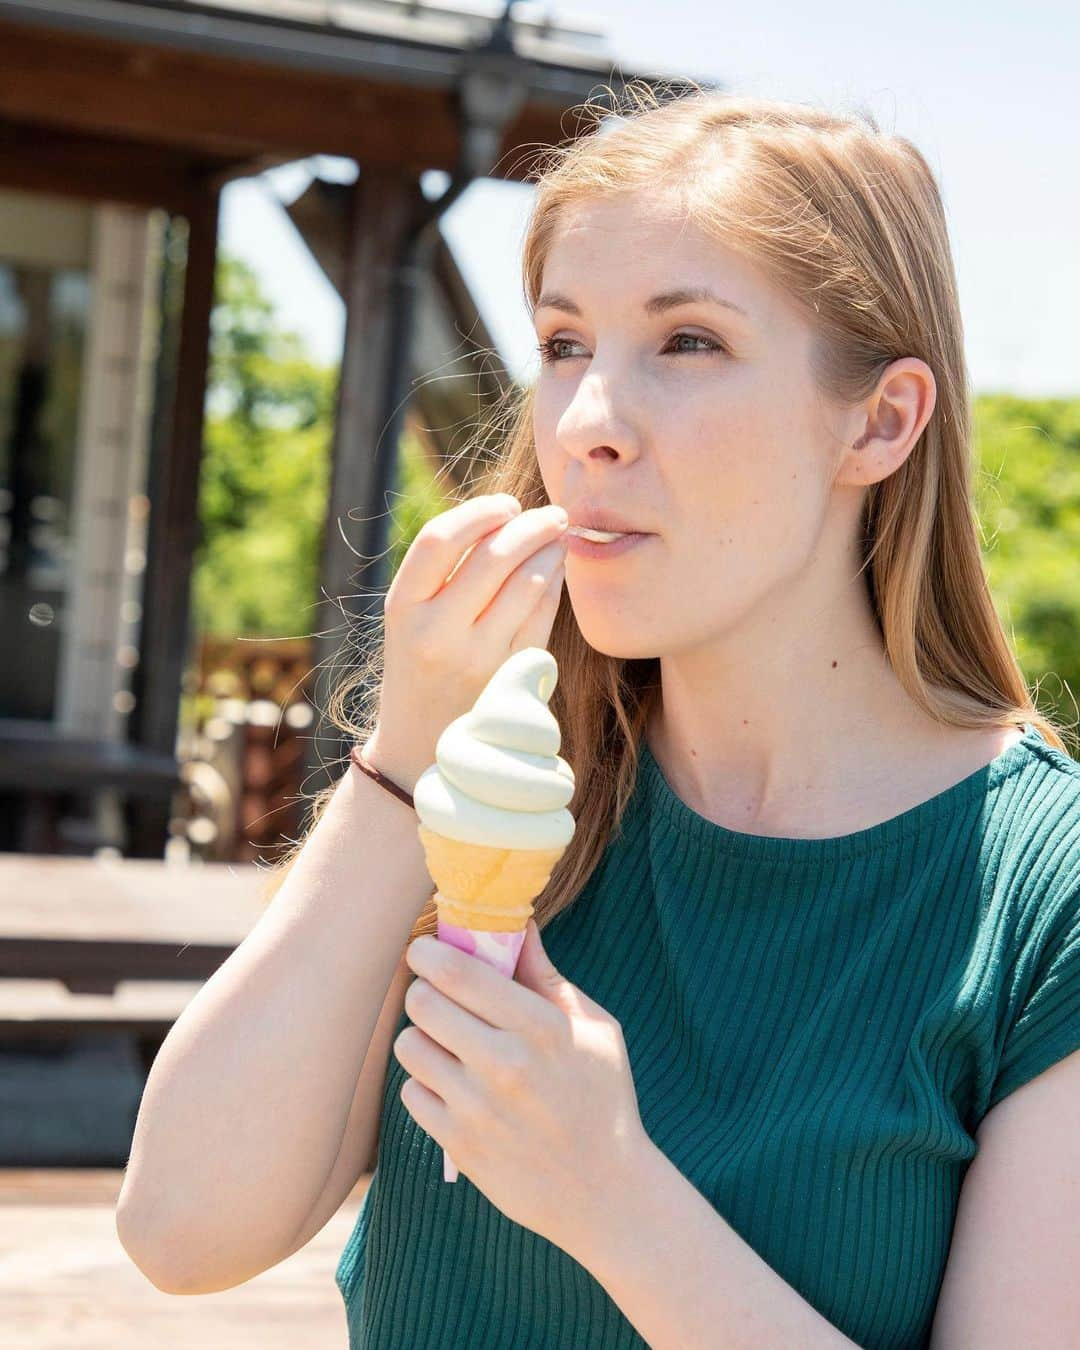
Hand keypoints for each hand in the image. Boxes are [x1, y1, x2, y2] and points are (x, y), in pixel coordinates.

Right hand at [373, 494, 569, 791]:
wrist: (420, 747)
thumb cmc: (420, 664)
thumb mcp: (411, 618)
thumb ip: (445, 572)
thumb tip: (508, 514)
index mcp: (401, 608)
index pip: (438, 539)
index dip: (479, 511)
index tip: (506, 504)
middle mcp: (435, 634)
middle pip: (492, 556)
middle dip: (532, 525)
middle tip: (554, 513)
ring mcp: (476, 659)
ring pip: (528, 585)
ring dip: (552, 551)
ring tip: (559, 537)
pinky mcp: (510, 678)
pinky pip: (544, 617)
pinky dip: (556, 586)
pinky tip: (559, 572)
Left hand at [395, 919, 647, 1255]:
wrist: (605, 1193)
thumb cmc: (604, 1098)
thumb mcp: (595, 1027)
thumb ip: (547, 975)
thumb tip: (517, 922)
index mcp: (541, 1027)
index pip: (458, 973)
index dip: (428, 952)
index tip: (424, 948)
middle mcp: (504, 1065)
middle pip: (422, 1003)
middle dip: (423, 990)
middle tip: (436, 993)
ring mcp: (477, 1108)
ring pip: (410, 1046)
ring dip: (422, 1037)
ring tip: (446, 1042)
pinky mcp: (459, 1145)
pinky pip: (411, 1093)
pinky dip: (425, 1084)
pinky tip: (453, 1086)